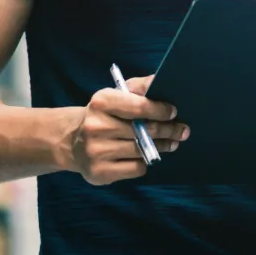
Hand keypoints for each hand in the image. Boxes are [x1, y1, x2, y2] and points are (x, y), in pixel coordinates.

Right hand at [62, 74, 187, 185]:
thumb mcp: (117, 94)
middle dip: (168, 130)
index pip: (139, 106)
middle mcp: (95, 126)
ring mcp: (96, 151)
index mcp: (101, 102)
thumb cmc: (104, 115)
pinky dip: (144, 162)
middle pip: (144, 130)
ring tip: (171, 143)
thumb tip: (160, 81)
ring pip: (142, 150)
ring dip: (161, 146)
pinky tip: (145, 155)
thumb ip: (140, 86)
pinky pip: (135, 168)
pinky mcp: (99, 173)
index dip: (160, 110)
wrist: (73, 141)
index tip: (174, 113)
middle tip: (182, 131)